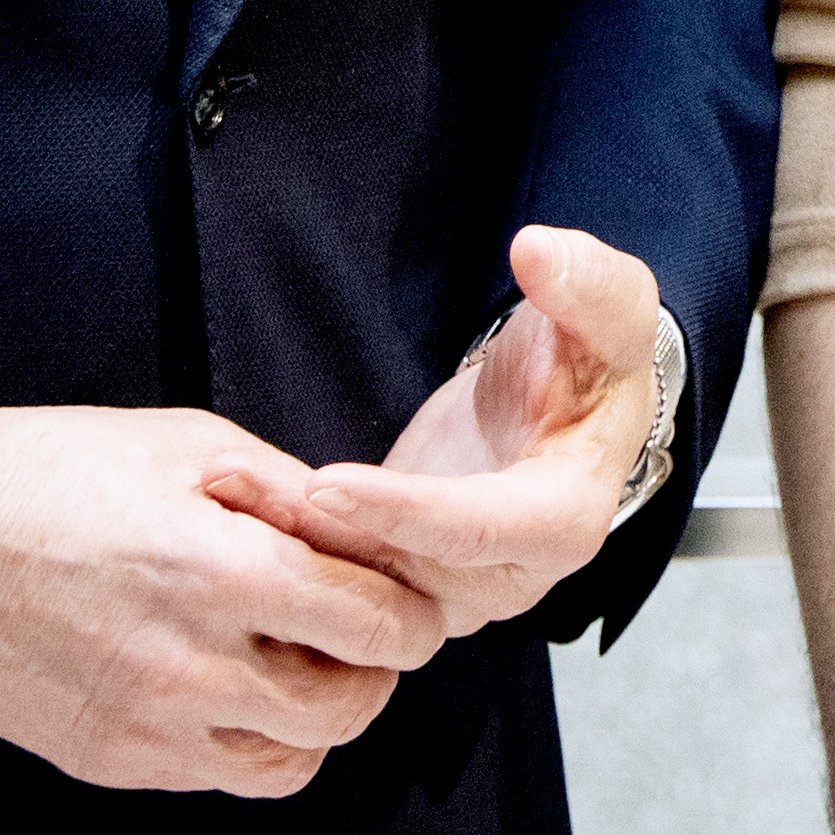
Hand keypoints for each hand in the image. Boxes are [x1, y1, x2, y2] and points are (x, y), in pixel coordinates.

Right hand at [0, 386, 444, 794]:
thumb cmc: (50, 472)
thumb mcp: (192, 446)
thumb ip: (294, 500)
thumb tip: (367, 540)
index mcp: (224, 575)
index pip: (386, 627)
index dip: (411, 606)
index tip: (402, 588)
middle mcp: (194, 669)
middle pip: (353, 706)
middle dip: (373, 664)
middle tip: (353, 622)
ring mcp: (149, 729)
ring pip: (295, 760)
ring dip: (314, 714)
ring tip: (288, 655)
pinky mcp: (110, 762)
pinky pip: (222, 778)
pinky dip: (248, 741)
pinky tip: (227, 683)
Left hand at [237, 222, 670, 636]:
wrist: (572, 399)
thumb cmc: (595, 359)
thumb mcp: (613, 308)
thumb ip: (586, 282)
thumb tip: (538, 250)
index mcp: (566, 520)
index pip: (480, 532)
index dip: (405, 513)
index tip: (327, 482)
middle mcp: (511, 574)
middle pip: (405, 572)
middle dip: (318, 532)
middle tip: (236, 482)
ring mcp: (457, 584)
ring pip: (363, 583)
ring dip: (290, 536)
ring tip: (222, 481)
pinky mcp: (411, 571)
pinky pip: (348, 570)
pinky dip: (293, 536)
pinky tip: (237, 492)